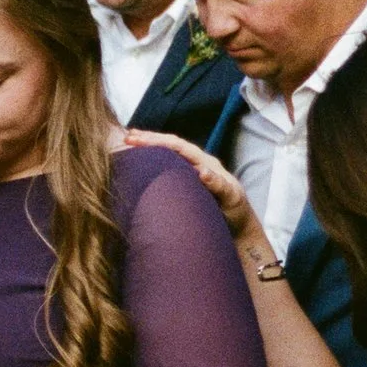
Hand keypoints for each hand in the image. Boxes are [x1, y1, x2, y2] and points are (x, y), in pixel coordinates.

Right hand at [121, 129, 262, 247]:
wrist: (240, 228)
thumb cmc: (236, 214)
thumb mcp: (230, 199)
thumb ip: (218, 185)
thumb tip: (202, 171)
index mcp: (206, 163)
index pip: (178, 146)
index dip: (157, 141)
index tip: (136, 140)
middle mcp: (198, 164)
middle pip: (170, 146)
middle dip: (148, 139)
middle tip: (126, 138)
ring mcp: (191, 173)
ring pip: (167, 155)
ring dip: (149, 148)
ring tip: (128, 143)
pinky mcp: (187, 184)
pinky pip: (168, 169)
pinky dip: (153, 162)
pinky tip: (139, 164)